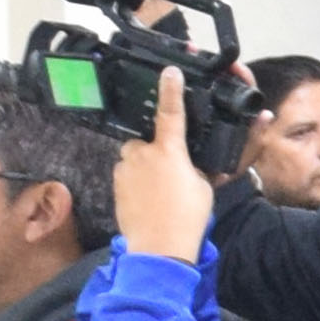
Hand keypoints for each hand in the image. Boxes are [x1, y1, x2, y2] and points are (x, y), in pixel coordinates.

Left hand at [112, 100, 213, 265]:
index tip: (170, 72)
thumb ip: (197, 168)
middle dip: (155, 152)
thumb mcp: (204, 188)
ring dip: (145, 169)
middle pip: (146, 142)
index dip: (172, 89)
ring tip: (159, 194)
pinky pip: (126, 176)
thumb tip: (192, 164)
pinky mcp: (115, 186)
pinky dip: (136, 185)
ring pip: (134, 159)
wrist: (158, 248)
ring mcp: (125, 170)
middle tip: (171, 176)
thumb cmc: (186, 218)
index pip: (172, 112)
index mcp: (170, 151)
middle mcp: (143, 154)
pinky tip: (148, 202)